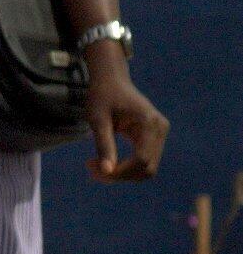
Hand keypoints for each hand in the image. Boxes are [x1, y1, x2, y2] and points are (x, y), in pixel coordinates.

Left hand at [81, 45, 166, 181]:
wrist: (111, 79)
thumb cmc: (102, 95)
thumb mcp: (98, 119)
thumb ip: (104, 145)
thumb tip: (107, 171)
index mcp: (149, 123)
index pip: (141, 160)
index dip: (119, 172)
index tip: (93, 169)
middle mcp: (160, 129)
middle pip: (147, 167)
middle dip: (120, 175)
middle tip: (92, 170)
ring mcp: (160, 133)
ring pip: (146, 167)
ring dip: (122, 173)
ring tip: (95, 166)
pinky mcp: (154, 137)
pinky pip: (144, 160)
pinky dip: (126, 166)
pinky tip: (105, 161)